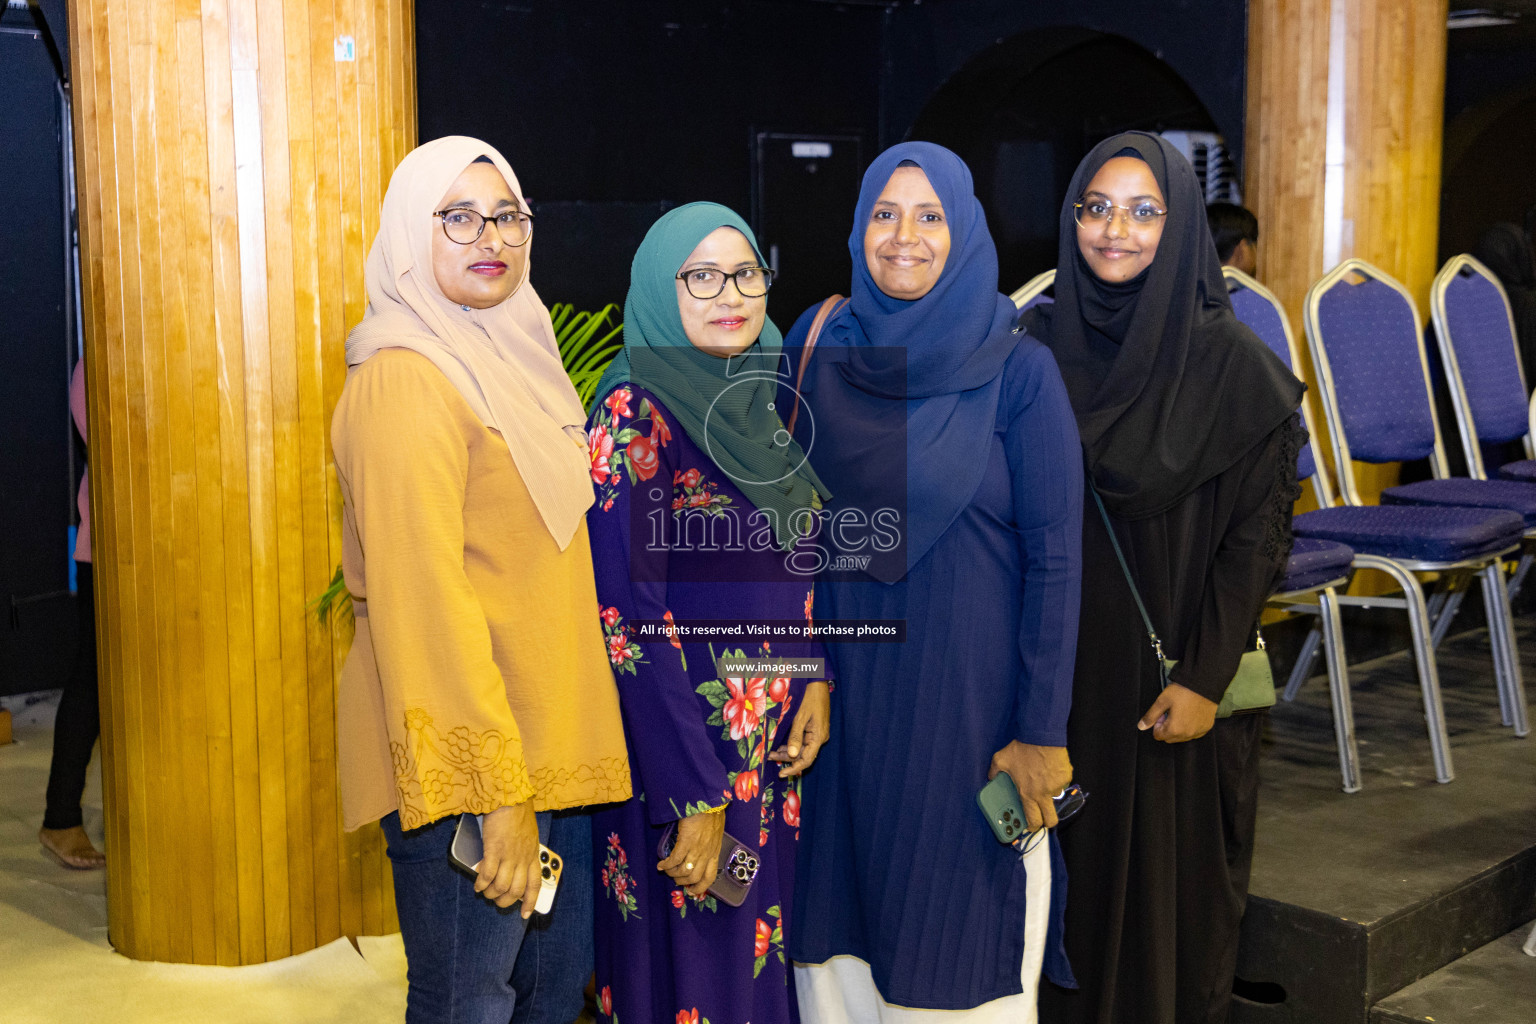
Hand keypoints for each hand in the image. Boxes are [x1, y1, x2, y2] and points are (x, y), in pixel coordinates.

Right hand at [476, 802, 541, 916]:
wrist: (510, 797)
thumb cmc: (517, 811)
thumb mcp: (528, 834)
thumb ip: (524, 850)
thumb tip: (513, 864)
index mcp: (532, 854)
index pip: (535, 884)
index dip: (530, 902)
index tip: (524, 913)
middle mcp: (523, 858)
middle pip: (516, 890)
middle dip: (505, 901)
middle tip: (496, 901)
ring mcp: (509, 855)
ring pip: (502, 887)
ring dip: (491, 893)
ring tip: (484, 892)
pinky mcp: (495, 850)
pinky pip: (488, 875)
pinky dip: (481, 883)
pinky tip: (477, 884)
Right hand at [657, 809, 724, 895]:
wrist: (708, 801)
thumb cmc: (713, 812)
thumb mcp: (716, 831)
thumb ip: (710, 841)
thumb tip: (703, 845)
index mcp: (714, 852)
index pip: (709, 877)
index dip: (699, 887)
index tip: (691, 892)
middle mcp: (706, 854)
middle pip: (694, 878)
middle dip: (682, 882)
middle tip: (675, 879)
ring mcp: (696, 849)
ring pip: (684, 872)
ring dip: (673, 874)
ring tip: (666, 870)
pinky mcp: (686, 842)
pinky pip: (674, 860)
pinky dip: (666, 865)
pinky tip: (661, 865)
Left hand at [770, 681, 829, 776]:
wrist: (818, 681)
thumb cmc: (809, 697)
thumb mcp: (800, 717)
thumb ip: (795, 736)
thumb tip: (791, 755)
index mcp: (818, 737)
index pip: (807, 760)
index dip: (794, 768)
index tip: (781, 774)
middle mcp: (820, 738)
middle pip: (803, 755)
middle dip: (787, 759)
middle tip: (769, 757)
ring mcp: (817, 733)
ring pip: (802, 749)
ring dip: (788, 752)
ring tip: (772, 752)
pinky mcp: (814, 728)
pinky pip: (803, 741)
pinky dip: (792, 744)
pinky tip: (781, 746)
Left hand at [989, 742, 1072, 831]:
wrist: (1040, 735)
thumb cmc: (1021, 748)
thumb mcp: (1000, 759)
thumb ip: (994, 772)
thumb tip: (990, 777)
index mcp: (1027, 794)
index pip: (1033, 820)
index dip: (1032, 827)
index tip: (1030, 826)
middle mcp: (1044, 794)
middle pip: (1051, 820)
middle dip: (1047, 822)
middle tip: (1041, 816)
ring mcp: (1057, 786)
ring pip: (1055, 798)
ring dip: (1049, 794)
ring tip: (1041, 781)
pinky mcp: (1066, 777)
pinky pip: (1061, 783)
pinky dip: (1056, 779)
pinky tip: (1048, 768)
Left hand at [1138, 682, 1217, 742]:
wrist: (1204, 685)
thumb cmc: (1182, 692)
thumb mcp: (1162, 701)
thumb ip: (1151, 716)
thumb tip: (1141, 727)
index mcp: (1174, 730)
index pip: (1158, 736)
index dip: (1157, 724)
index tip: (1162, 713)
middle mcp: (1187, 735)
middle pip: (1170, 738)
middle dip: (1167, 728)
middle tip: (1170, 712)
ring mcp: (1198, 732)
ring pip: (1182, 737)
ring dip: (1178, 729)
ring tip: (1181, 712)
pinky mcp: (1206, 728)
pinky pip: (1194, 733)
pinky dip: (1190, 727)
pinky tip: (1190, 714)